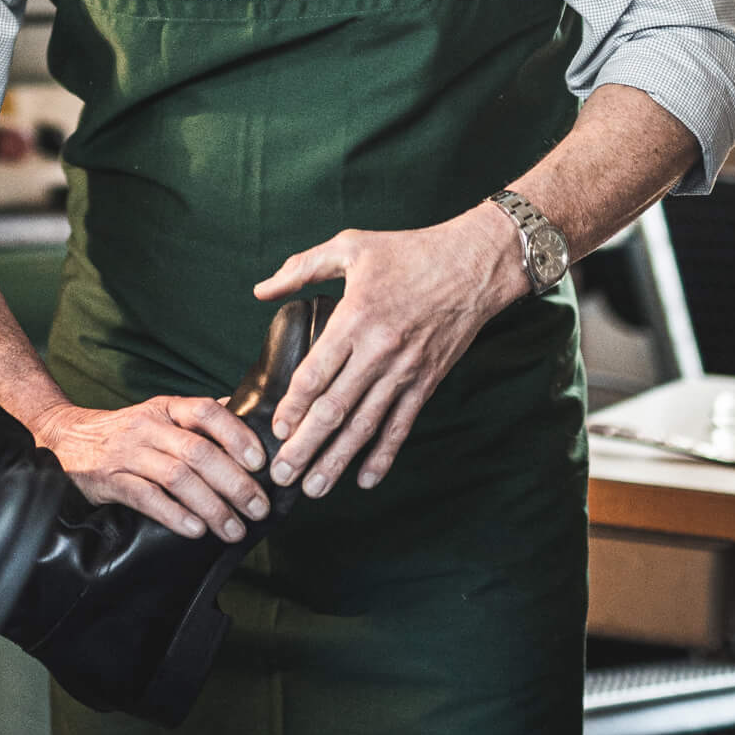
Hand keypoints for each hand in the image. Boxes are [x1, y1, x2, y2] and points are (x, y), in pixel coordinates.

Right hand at [31, 393, 269, 540]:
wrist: (66, 437)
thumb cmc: (125, 431)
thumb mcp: (161, 414)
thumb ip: (199, 418)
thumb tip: (249, 414)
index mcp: (166, 408)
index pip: (207, 411)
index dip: (237, 434)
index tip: (261, 462)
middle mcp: (148, 426)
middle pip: (198, 451)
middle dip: (234, 483)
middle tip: (259, 508)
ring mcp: (127, 452)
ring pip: (177, 477)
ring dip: (211, 506)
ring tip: (233, 529)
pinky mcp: (109, 479)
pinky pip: (146, 498)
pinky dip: (174, 515)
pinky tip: (196, 530)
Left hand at [251, 203, 525, 497]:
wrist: (474, 265)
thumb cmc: (408, 252)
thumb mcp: (350, 246)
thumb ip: (302, 268)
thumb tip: (261, 290)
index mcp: (355, 318)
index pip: (316, 374)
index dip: (293, 406)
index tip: (276, 430)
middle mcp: (379, 351)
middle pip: (335, 409)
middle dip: (305, 446)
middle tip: (282, 475)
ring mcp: (405, 371)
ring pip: (365, 426)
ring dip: (338, 460)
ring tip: (313, 488)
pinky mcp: (426, 382)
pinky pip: (401, 425)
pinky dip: (384, 455)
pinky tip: (365, 479)